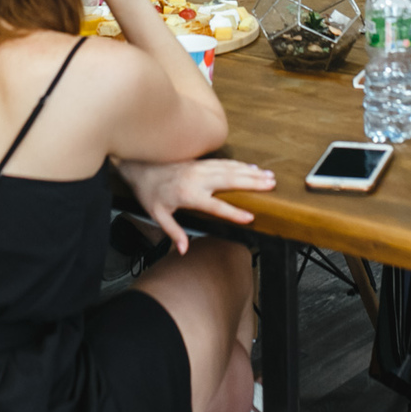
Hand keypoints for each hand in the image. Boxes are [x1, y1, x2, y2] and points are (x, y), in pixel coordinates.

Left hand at [117, 158, 275, 253]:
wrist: (139, 165)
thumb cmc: (148, 192)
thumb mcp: (156, 215)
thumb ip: (173, 231)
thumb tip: (184, 250)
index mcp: (188, 194)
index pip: (216, 206)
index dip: (233, 213)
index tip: (250, 218)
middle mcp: (197, 179)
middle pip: (230, 180)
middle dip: (252, 183)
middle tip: (271, 185)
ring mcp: (200, 168)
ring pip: (230, 169)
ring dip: (251, 172)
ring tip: (269, 176)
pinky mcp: (200, 161)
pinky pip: (224, 162)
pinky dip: (240, 164)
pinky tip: (252, 166)